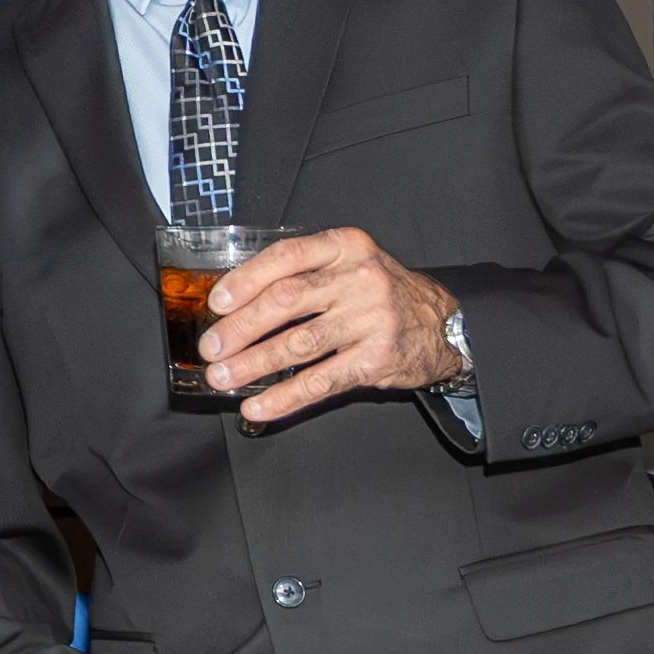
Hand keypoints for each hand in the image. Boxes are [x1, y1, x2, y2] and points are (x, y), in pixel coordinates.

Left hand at [203, 227, 464, 424]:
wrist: (442, 324)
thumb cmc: (380, 292)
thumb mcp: (348, 264)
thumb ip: (302, 273)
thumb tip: (234, 303)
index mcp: (345, 247)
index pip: (286, 257)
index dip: (246, 280)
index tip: (218, 303)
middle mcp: (360, 278)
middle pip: (286, 302)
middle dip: (240, 328)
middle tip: (211, 349)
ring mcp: (372, 319)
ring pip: (298, 344)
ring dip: (253, 365)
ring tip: (223, 377)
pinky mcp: (378, 358)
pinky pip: (321, 381)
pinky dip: (284, 397)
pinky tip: (258, 406)